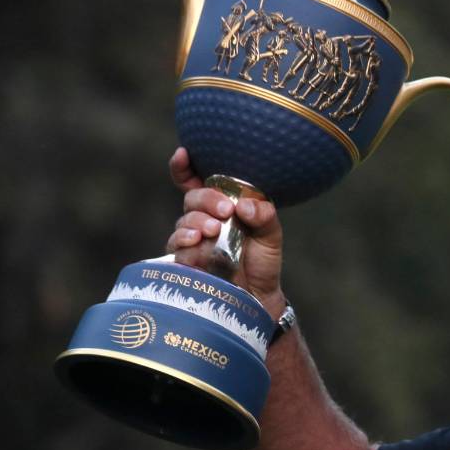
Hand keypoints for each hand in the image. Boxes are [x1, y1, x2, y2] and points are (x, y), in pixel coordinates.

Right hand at [164, 147, 286, 315]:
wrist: (259, 296)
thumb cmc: (263, 261)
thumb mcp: (271, 234)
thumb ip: (263, 215)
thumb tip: (244, 205)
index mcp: (222, 205)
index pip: (196, 181)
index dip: (185, 166)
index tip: (183, 153)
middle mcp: (204, 218)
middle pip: (192, 198)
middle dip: (206, 199)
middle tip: (225, 211)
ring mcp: (193, 239)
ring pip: (184, 221)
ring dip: (197, 221)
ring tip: (214, 230)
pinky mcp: (186, 260)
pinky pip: (177, 246)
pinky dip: (186, 240)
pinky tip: (197, 241)